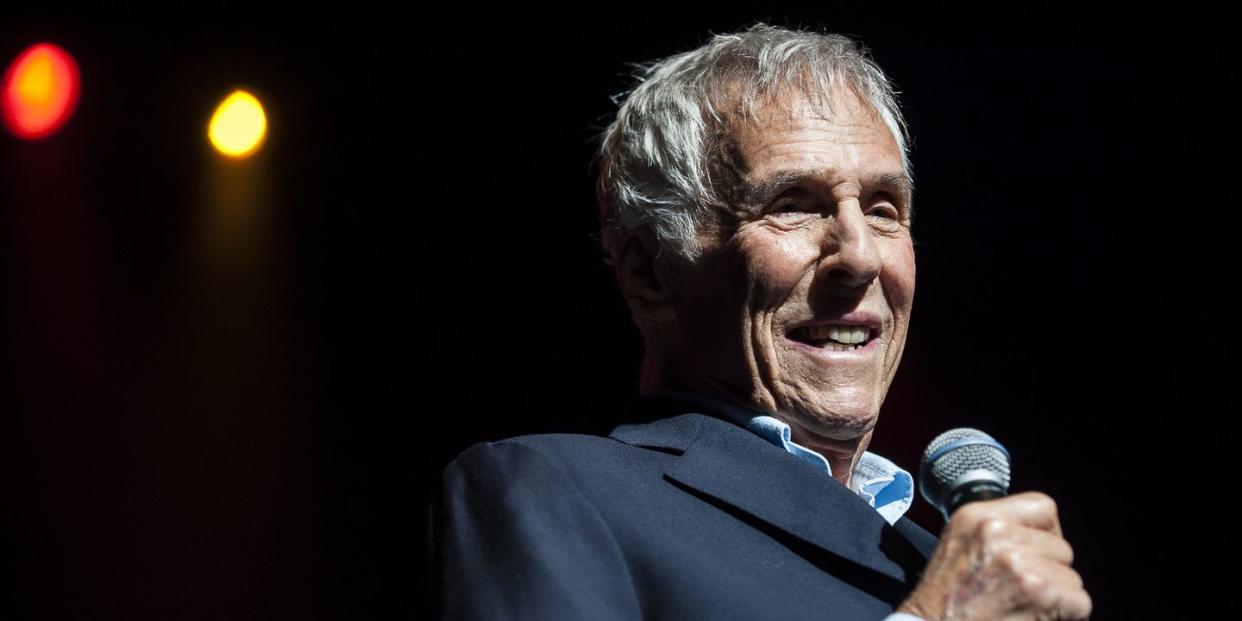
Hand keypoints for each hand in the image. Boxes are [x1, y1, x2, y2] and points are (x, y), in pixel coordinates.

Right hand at [897, 492, 1090, 619]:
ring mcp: (1018, 562)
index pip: (1042, 506)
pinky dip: (1065, 617)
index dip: (1046, 533)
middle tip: (1021, 592)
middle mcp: (996, 532)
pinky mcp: (1038, 591)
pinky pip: (1079, 601)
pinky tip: (1032, 619)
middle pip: (1061, 547)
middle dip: (1050, 572)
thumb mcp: (958, 545)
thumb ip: (996, 532)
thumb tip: (1040, 535)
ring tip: (1023, 608)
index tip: (1037, 553)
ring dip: (1056, 598)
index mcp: (976, 516)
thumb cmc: (943, 600)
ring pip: (1071, 577)